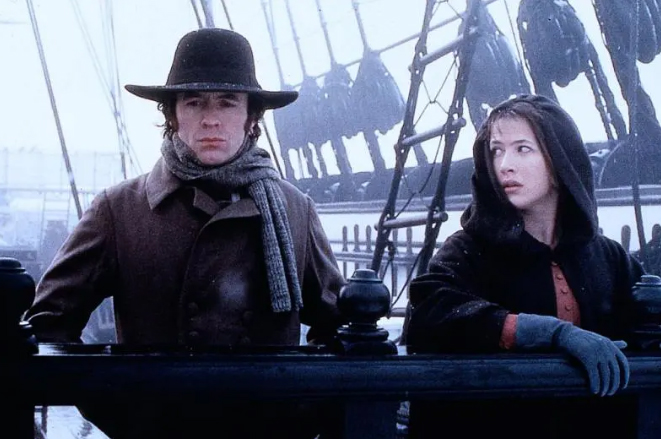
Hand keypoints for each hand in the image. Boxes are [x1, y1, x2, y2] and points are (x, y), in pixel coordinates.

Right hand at [515, 313, 629, 396]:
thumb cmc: (581, 338)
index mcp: (610, 345)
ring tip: (601, 393)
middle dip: (613, 385)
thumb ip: (612, 344)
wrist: (564, 334)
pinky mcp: (587, 357)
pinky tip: (593, 390)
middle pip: (614, 372)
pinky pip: (594, 375)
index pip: (623, 363)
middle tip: (609, 393)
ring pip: (605, 375)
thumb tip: (625, 343)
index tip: (623, 386)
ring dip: (604, 387)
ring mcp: (597, 353)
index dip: (624, 376)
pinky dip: (595, 384)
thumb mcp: (598, 339)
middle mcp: (605, 348)